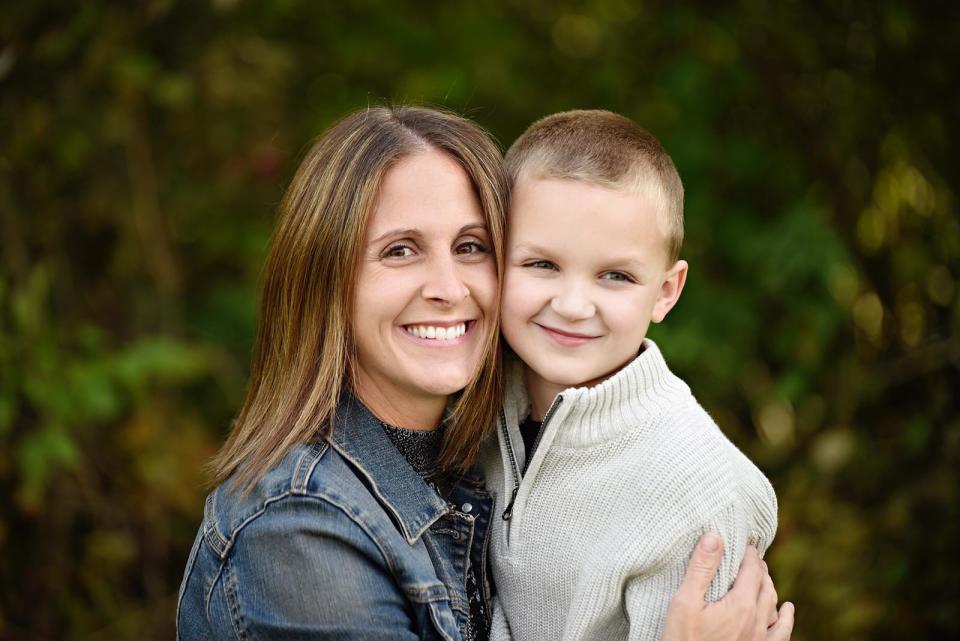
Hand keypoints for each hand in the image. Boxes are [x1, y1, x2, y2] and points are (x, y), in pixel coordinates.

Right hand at [660, 533, 794, 640]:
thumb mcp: (684, 602)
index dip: (750, 554)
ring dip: (769, 587)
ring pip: (773, 606)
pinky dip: (786, 619)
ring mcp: (759, 639)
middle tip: (752, 557)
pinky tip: (787, 611)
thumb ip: (701, 569)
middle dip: (759, 568)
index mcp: (740, 605)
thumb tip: (715, 537)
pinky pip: (780, 634)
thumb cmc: (683, 639)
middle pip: (764, 586)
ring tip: (763, 576)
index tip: (747, 543)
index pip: (752, 570)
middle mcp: (756, 621)